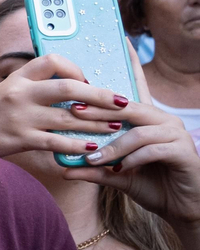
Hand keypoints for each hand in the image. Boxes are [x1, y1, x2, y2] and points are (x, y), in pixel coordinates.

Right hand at [0, 53, 129, 159]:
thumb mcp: (5, 93)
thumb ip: (33, 88)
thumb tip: (71, 89)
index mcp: (17, 78)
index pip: (52, 60)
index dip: (75, 68)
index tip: (88, 80)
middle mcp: (19, 94)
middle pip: (69, 87)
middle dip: (100, 95)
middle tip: (121, 102)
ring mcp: (20, 117)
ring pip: (69, 117)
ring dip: (97, 123)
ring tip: (116, 126)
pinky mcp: (20, 140)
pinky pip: (57, 142)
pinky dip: (79, 146)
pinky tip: (93, 148)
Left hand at [64, 56, 199, 226]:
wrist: (185, 207)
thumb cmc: (153, 186)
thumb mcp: (119, 176)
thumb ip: (95, 169)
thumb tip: (64, 168)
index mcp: (147, 119)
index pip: (136, 87)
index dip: (131, 63)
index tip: (119, 41)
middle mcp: (162, 120)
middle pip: (127, 107)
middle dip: (98, 110)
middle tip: (73, 111)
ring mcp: (175, 134)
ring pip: (138, 131)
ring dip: (113, 146)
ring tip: (91, 158)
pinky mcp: (183, 151)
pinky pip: (152, 149)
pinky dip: (132, 159)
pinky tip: (120, 169)